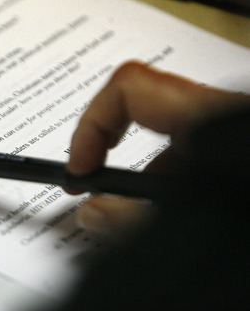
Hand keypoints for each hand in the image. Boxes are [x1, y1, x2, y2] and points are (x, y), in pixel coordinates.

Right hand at [68, 61, 247, 236]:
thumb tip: (91, 213)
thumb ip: (133, 221)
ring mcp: (224, 126)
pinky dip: (163, 166)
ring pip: (166, 125)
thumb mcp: (191, 222)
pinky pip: (187, 142)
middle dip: (104, 139)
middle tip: (86, 170)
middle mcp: (216, 112)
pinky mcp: (231, 143)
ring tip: (120, 195)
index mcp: (206, 118)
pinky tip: (159, 200)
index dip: (91, 124)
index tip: (79, 166)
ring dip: (135, 158)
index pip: (128, 88)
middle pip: (140, 101)